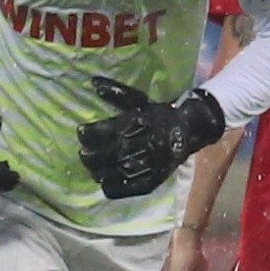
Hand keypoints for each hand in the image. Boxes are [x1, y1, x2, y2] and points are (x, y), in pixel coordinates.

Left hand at [75, 79, 225, 200]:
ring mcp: (151, 164)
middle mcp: (145, 143)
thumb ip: (116, 93)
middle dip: (92, 155)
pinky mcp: (154, 180)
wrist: (189, 130)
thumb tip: (92, 82)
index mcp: (140, 123)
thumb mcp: (139, 100)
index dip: (91, 133)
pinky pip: (130, 188)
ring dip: (100, 171)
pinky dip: (114, 187)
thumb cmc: (158, 114)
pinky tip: (105, 182)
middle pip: (111, 153)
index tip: (80, 132)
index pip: (109, 131)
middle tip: (82, 153)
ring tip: (92, 168)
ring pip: (119, 172)